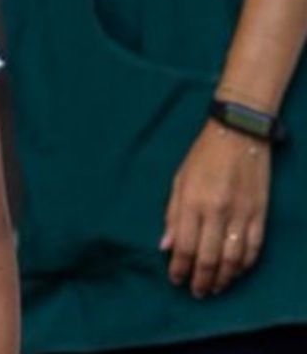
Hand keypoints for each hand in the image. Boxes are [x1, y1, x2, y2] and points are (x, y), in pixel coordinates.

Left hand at [160, 120, 269, 296]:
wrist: (239, 134)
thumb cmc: (202, 155)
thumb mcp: (179, 178)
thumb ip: (172, 213)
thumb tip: (165, 245)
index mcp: (192, 200)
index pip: (185, 245)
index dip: (180, 267)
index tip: (176, 280)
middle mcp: (217, 211)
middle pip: (209, 257)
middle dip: (201, 279)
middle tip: (196, 291)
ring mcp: (241, 214)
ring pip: (233, 259)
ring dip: (223, 278)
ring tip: (214, 287)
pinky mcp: (260, 215)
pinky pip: (253, 249)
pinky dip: (244, 265)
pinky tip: (235, 272)